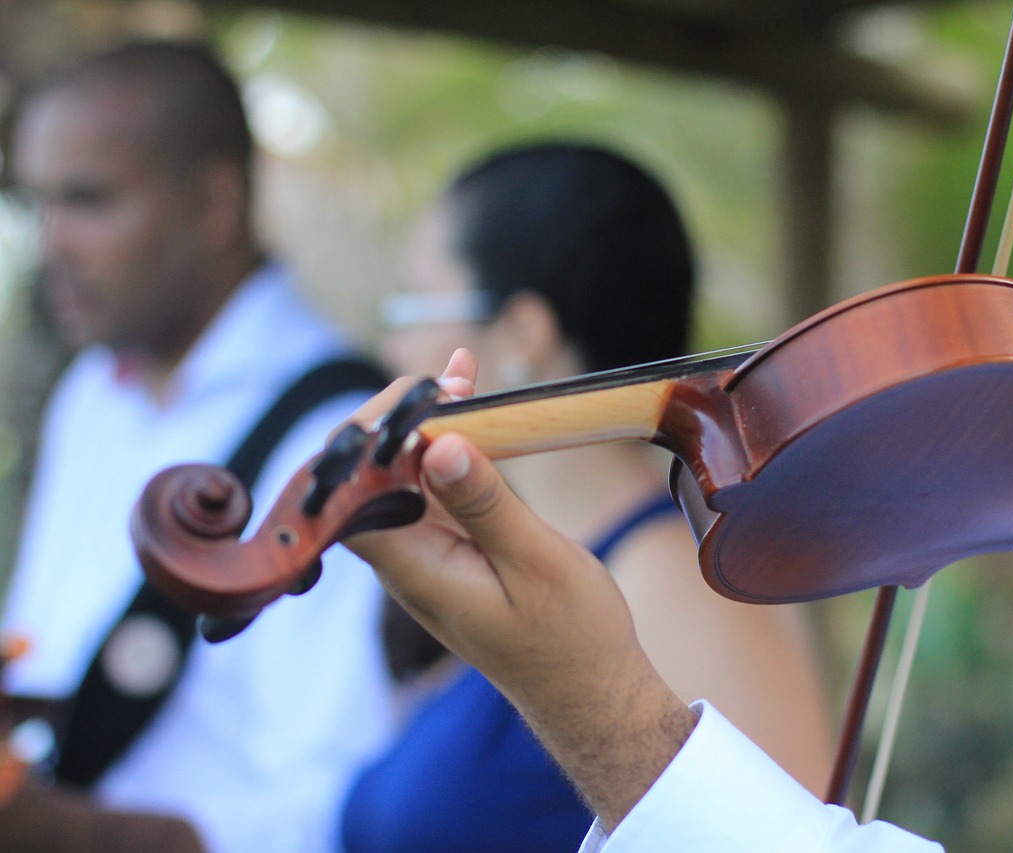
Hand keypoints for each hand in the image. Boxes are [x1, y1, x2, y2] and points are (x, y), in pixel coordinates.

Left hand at [345, 349, 696, 828]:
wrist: (589, 690)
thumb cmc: (572, 638)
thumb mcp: (537, 564)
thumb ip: (486, 504)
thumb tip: (440, 444)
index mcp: (415, 570)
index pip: (351, 495)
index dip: (368, 437)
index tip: (421, 397)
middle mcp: (408, 561)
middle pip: (369, 478)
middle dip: (400, 417)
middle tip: (453, 378)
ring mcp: (427, 556)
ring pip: (403, 477)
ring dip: (429, 424)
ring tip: (464, 373)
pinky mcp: (452, 550)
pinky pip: (435, 489)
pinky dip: (452, 446)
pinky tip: (473, 406)